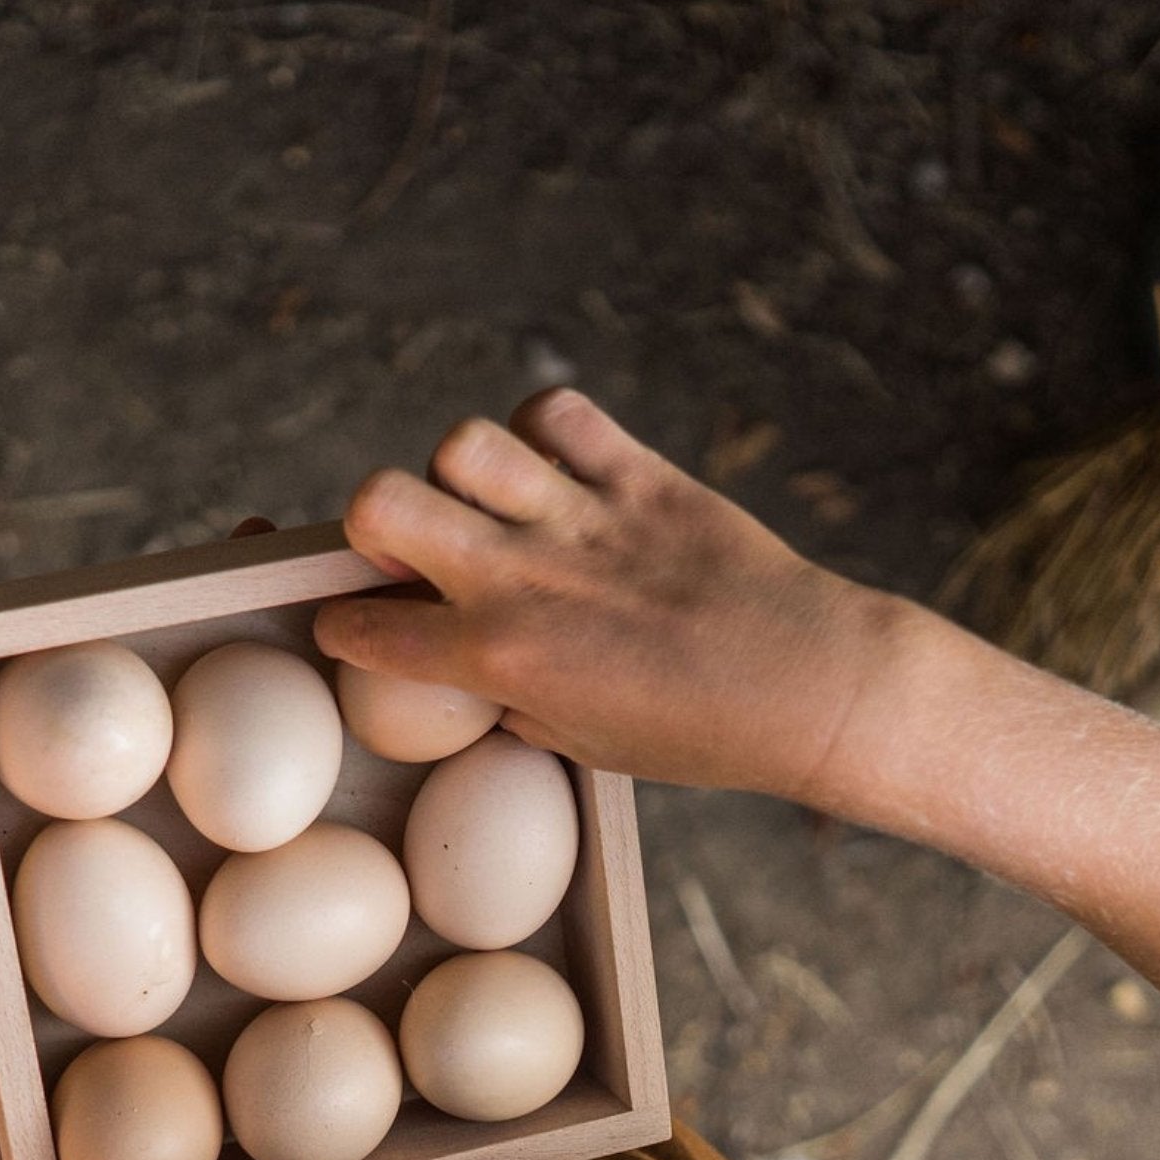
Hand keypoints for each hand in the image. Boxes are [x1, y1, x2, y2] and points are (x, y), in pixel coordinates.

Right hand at [313, 390, 899, 801]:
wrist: (811, 690)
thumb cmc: (700, 736)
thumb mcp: (584, 746)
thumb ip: (513, 701)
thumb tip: (483, 675)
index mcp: (501, 659)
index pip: (366, 626)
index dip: (347, 625)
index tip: (360, 621)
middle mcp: (525, 579)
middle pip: (378, 501)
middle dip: (373, 522)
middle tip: (414, 547)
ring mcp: (582, 519)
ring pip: (461, 443)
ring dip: (461, 471)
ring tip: (495, 502)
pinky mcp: (641, 476)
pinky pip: (559, 412)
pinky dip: (543, 428)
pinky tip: (559, 466)